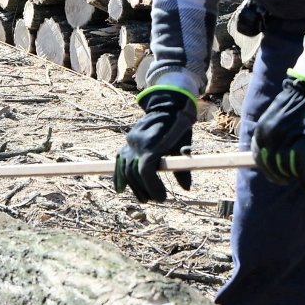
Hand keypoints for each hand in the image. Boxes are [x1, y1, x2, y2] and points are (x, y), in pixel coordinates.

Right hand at [115, 86, 196, 202]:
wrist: (167, 105)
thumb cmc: (179, 126)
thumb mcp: (184, 145)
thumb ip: (183, 167)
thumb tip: (186, 188)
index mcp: (153, 143)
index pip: (146, 170)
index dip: (153, 187)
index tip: (162, 198)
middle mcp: (137, 143)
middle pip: (134, 172)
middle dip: (144, 189)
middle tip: (155, 199)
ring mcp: (129, 142)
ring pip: (125, 169)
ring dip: (134, 186)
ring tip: (144, 198)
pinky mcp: (126, 142)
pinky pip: (118, 162)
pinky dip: (119, 176)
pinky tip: (121, 189)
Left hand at [252, 73, 304, 187]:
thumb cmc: (296, 104)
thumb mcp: (276, 118)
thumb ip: (274, 136)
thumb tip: (278, 156)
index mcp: (261, 131)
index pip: (258, 158)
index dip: (268, 171)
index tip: (276, 177)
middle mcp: (270, 136)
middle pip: (272, 166)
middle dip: (281, 176)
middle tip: (290, 179)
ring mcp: (286, 139)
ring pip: (287, 168)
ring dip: (294, 176)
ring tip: (303, 177)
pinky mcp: (304, 141)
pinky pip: (302, 166)